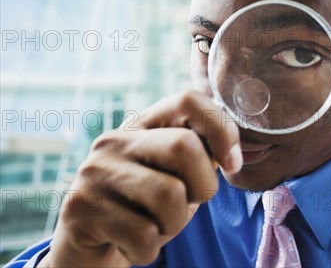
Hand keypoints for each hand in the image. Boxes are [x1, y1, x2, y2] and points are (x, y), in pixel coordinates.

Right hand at [39, 91, 241, 266]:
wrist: (90, 245)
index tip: (232, 164)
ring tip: (158, 226)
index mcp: (144, 124)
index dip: (222, 129)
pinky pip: (144, 235)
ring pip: (170, 195)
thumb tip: (230, 157)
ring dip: (176, 224)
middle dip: (203, 186)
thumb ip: (201, 156)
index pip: (189, 100)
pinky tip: (133, 243)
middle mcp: (116, 140)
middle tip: (190, 203)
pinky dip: (150, 249)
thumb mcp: (176, 176)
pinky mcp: (80, 207)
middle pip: (185, 146)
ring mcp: (95, 171)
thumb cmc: (145, 207)